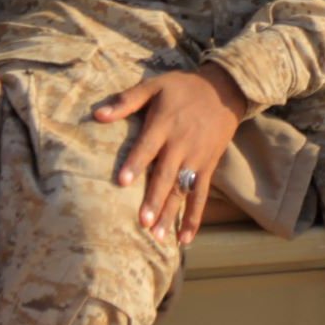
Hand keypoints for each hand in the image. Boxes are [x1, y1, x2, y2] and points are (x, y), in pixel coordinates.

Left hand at [94, 62, 247, 243]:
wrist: (226, 89)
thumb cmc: (184, 88)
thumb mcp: (156, 85)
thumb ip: (127, 100)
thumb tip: (98, 115)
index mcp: (166, 124)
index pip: (148, 147)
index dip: (136, 163)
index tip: (122, 182)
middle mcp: (182, 144)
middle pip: (166, 174)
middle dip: (155, 198)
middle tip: (143, 221)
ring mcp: (197, 157)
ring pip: (183, 189)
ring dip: (172, 213)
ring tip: (159, 236)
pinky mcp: (209, 166)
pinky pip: (201, 195)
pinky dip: (194, 216)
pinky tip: (185, 239)